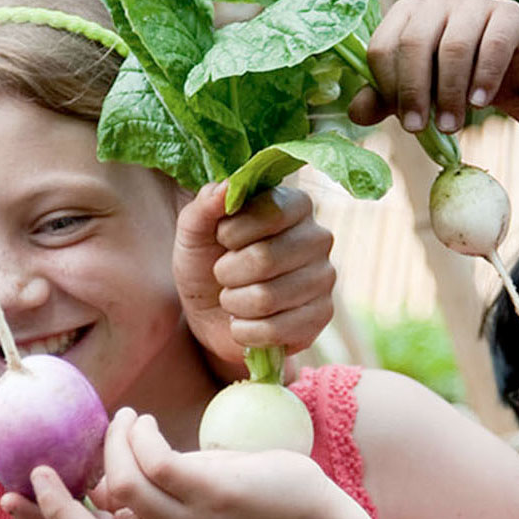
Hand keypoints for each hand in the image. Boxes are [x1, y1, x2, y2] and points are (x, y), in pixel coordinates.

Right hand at [1, 408, 333, 518]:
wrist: (301, 508)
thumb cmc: (232, 493)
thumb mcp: (177, 500)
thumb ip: (139, 496)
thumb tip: (100, 483)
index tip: (8, 497)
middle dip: (57, 508)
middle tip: (39, 469)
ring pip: (125, 487)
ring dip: (113, 444)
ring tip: (125, 420)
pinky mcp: (212, 494)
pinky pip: (159, 464)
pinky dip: (140, 436)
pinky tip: (142, 422)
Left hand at [173, 182, 334, 364]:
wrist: (211, 315)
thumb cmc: (206, 262)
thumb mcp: (194, 232)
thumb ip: (204, 206)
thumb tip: (225, 187)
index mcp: (294, 205)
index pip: (270, 212)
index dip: (233, 231)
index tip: (221, 238)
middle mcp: (318, 237)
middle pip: (265, 258)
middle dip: (227, 272)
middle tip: (222, 274)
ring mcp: (324, 279)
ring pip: (267, 298)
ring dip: (233, 303)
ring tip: (232, 298)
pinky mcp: (321, 317)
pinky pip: (275, 330)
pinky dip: (244, 331)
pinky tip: (243, 324)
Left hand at [347, 0, 518, 133]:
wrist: (508, 79)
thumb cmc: (450, 82)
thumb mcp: (413, 93)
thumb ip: (382, 99)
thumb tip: (356, 113)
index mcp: (404, 13)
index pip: (382, 46)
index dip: (388, 87)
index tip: (402, 119)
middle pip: (414, 43)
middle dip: (414, 91)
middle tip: (418, 129)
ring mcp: (473, 1)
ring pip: (453, 46)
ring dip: (449, 92)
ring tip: (449, 126)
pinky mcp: (509, 13)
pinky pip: (492, 45)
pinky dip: (483, 78)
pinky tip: (478, 104)